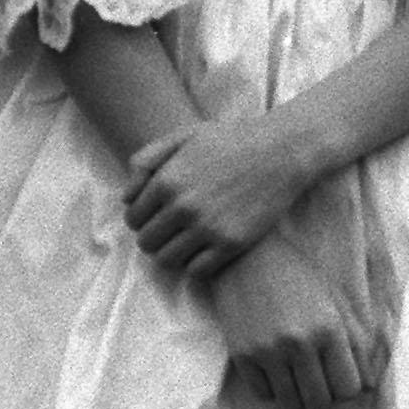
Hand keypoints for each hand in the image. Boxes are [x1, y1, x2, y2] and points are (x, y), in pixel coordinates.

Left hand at [125, 111, 307, 276]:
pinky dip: (195, 264)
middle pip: (146, 243)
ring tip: (185, 241)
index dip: (140, 219)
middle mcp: (183, 207)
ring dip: (171, 253)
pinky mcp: (231, 244)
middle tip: (170, 230)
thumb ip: (146, 159)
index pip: (133, 218)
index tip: (155, 216)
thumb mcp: (183, 137)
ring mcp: (208, 228)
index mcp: (167, 181)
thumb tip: (127, 197)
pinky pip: (197, 271)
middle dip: (154, 237)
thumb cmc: (231, 140)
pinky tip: (204, 249)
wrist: (281, 151)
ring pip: (167, 260)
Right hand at [205, 236, 373, 408]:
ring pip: (292, 404)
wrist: (249, 256)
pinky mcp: (242, 354)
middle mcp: (300, 343)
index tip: (341, 378)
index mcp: (330, 329)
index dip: (347, 388)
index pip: (350, 388)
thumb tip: (370, 385)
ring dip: (299, 396)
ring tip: (299, 378)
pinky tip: (277, 371)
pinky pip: (264, 395)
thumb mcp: (336, 302)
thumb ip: (356, 342)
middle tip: (320, 383)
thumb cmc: (300, 277)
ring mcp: (268, 350)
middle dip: (325, 397)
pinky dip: (274, 390)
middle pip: (321, 403)